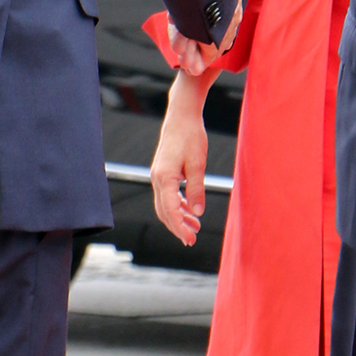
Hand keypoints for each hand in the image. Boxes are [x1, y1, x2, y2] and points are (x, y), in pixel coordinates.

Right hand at [150, 74, 209, 245]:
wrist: (182, 116)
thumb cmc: (191, 136)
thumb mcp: (198, 164)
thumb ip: (196, 189)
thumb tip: (197, 212)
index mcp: (164, 177)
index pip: (170, 210)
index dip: (180, 228)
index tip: (190, 239)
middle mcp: (157, 178)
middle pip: (164, 211)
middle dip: (177, 227)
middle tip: (192, 239)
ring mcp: (158, 175)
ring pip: (165, 204)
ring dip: (178, 217)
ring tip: (195, 226)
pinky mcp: (162, 172)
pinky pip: (167, 195)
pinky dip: (178, 205)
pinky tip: (190, 210)